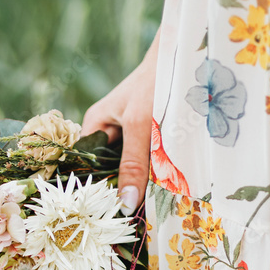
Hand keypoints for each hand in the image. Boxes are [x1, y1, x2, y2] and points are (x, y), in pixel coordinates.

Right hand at [81, 27, 159, 213]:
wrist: (184, 53)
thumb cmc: (154, 82)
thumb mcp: (140, 125)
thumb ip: (133, 165)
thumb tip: (124, 204)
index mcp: (95, 126)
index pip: (85, 167)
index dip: (94, 190)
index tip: (105, 214)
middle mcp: (109, 131)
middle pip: (109, 171)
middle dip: (120, 191)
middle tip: (130, 217)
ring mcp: (131, 134)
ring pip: (132, 168)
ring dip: (141, 183)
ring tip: (147, 208)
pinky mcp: (151, 135)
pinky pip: (149, 162)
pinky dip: (155, 173)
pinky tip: (163, 189)